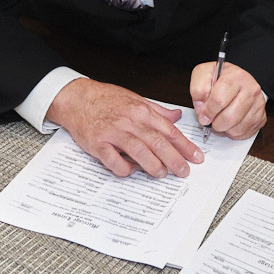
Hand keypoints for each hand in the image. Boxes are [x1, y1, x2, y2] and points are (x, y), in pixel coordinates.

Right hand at [46, 78, 204, 178]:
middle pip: (157, 142)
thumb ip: (156, 110)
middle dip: (174, 159)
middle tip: (184, 171)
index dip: (184, 145)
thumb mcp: (134, 99)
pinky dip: (124, 168)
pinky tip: (130, 170)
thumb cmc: (105, 99)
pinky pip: (114, 161)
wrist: (77, 99)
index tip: (196, 157)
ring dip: (153, 165)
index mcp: (141, 110)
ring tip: (162, 174)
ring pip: (138, 151)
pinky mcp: (98, 144)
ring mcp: (113, 133)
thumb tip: (176, 117)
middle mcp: (129, 121)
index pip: (169, 130)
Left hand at [189, 62, 265, 139]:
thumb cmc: (220, 78)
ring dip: (224, 128)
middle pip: (229, 117)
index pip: (219, 99)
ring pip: (237, 128)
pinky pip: (244, 133)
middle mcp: (251, 89)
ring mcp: (258, 104)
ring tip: (220, 119)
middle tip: (211, 119)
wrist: (237, 79)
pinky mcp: (261, 117)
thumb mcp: (204, 74)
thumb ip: (198, 89)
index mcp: (236, 76)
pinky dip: (233, 132)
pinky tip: (230, 122)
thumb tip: (202, 108)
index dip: (208, 111)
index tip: (203, 114)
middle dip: (215, 123)